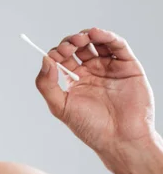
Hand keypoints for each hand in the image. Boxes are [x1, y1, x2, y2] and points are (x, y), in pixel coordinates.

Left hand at [35, 27, 155, 160]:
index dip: (57, 52)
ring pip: (97, 42)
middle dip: (69, 43)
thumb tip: (44, 61)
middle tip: (67, 47)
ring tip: (80, 39)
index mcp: (75, 80)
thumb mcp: (60, 107)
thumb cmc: (90, 127)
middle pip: (78, 47)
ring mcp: (110, 67)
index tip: (54, 55)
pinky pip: (118, 46)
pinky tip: (95, 34)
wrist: (120, 139)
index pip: (62, 58)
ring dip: (86, 36)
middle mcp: (92, 71)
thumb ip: (46, 85)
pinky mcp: (128, 67)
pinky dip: (107, 36)